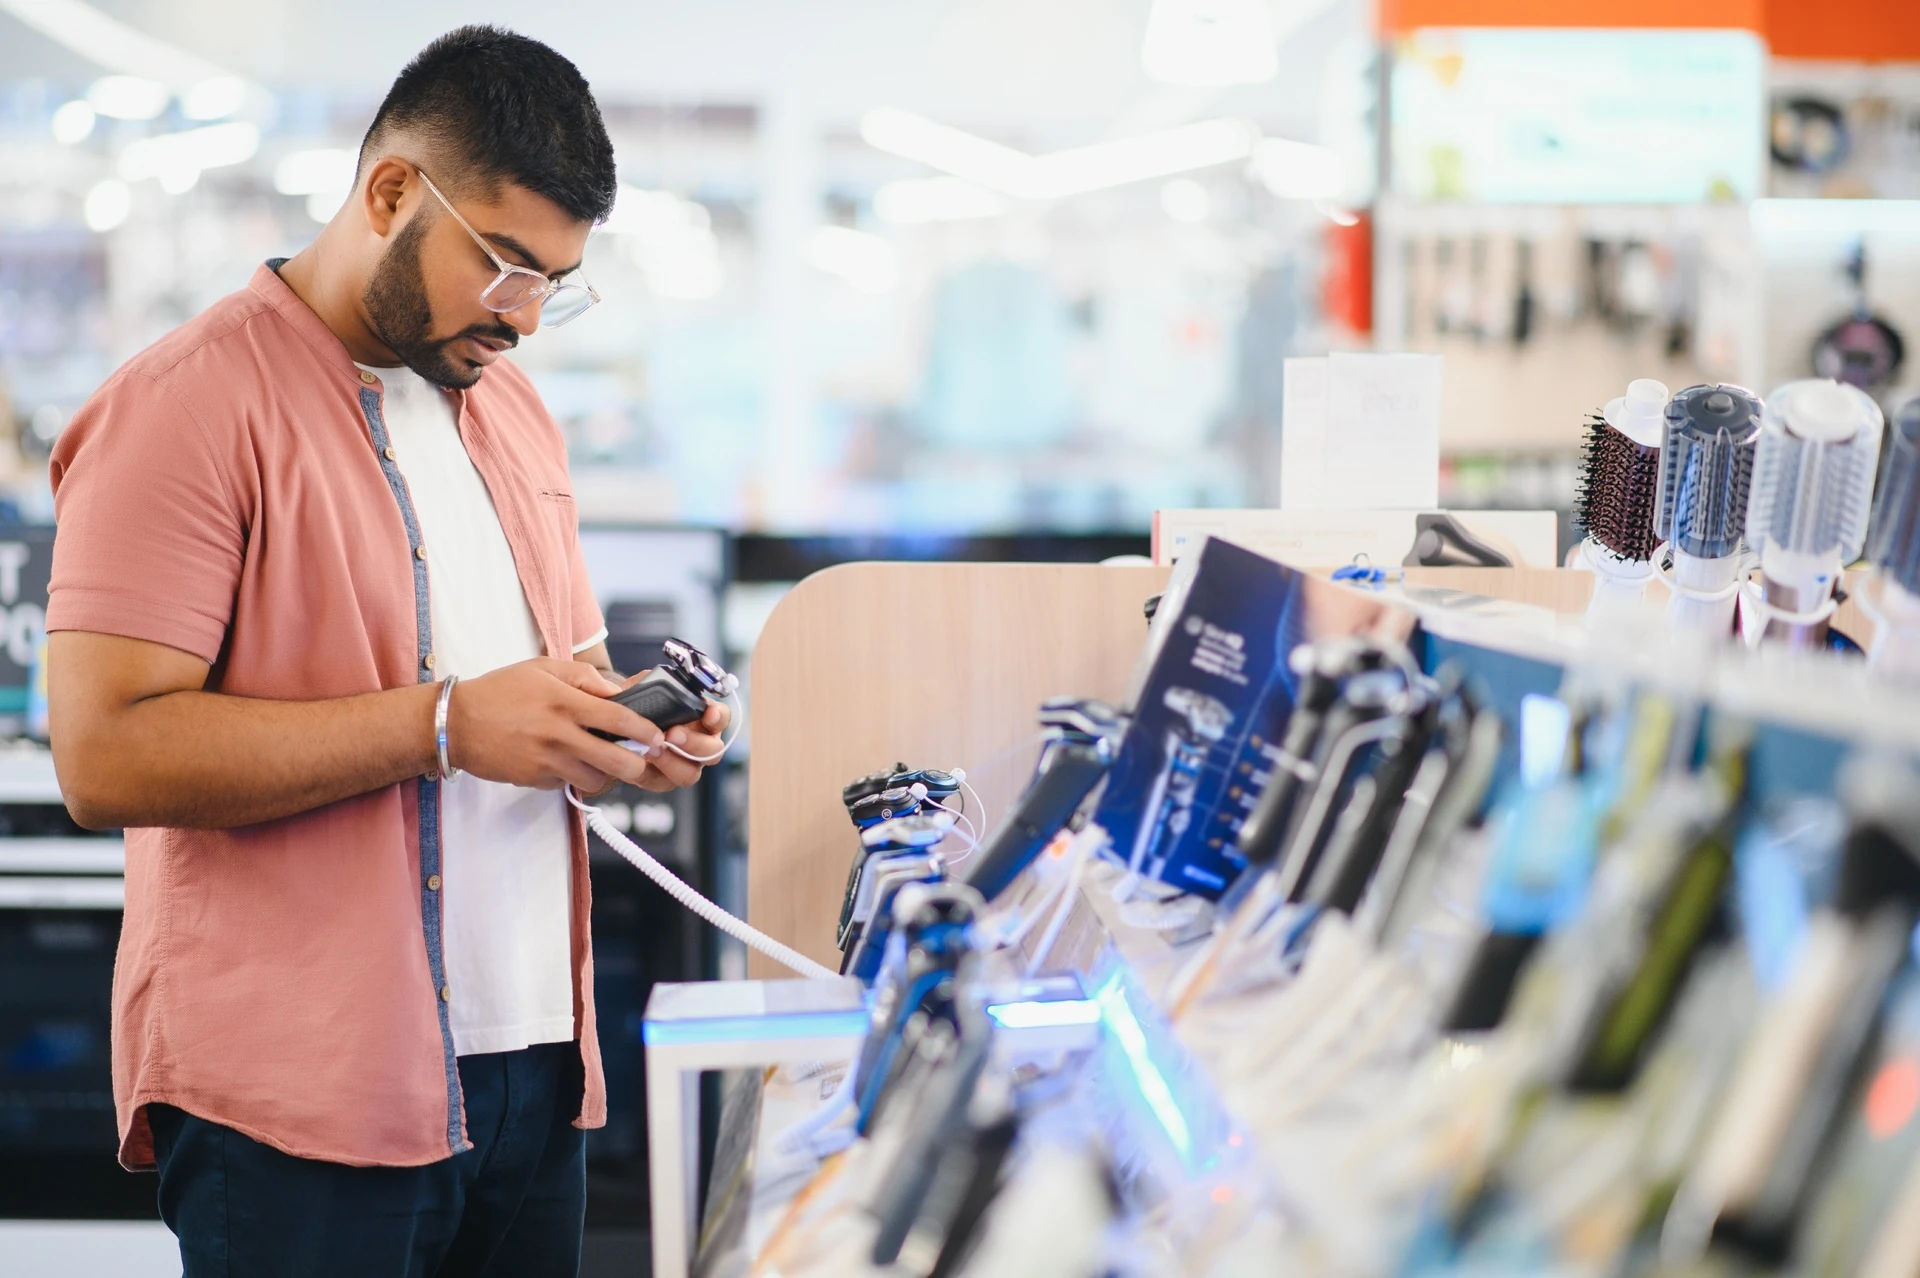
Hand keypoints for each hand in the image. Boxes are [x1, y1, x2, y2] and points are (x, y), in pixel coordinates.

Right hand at [445, 658, 665, 792]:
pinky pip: (568, 784)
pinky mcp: (535, 779)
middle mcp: (559, 734)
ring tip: (607, 762)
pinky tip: (571, 763)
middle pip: (616, 761)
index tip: (658, 736)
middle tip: (643, 759)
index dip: (646, 731)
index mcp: (565, 702)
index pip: (619, 720)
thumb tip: (616, 692)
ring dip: (608, 775)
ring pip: (596, 780)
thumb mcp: (543, 669)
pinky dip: (576, 777)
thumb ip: (584, 677)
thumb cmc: (500, 691)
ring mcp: (547, 760)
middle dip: (638, 764)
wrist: (454, 723)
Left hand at [630, 690, 729, 792]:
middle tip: (672, 733)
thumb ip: (653, 683)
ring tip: (651, 749)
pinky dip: (649, 773)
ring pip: (690, 773)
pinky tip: (637, 759)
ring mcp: (684, 766)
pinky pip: (661, 783)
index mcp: (703, 719)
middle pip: (713, 751)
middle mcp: (700, 745)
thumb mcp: (645, 685)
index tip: (709, 713)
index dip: (718, 717)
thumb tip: (651, 685)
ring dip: (672, 762)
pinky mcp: (662, 780)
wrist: (618, 723)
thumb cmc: (639, 703)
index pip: (721, 717)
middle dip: (693, 743)